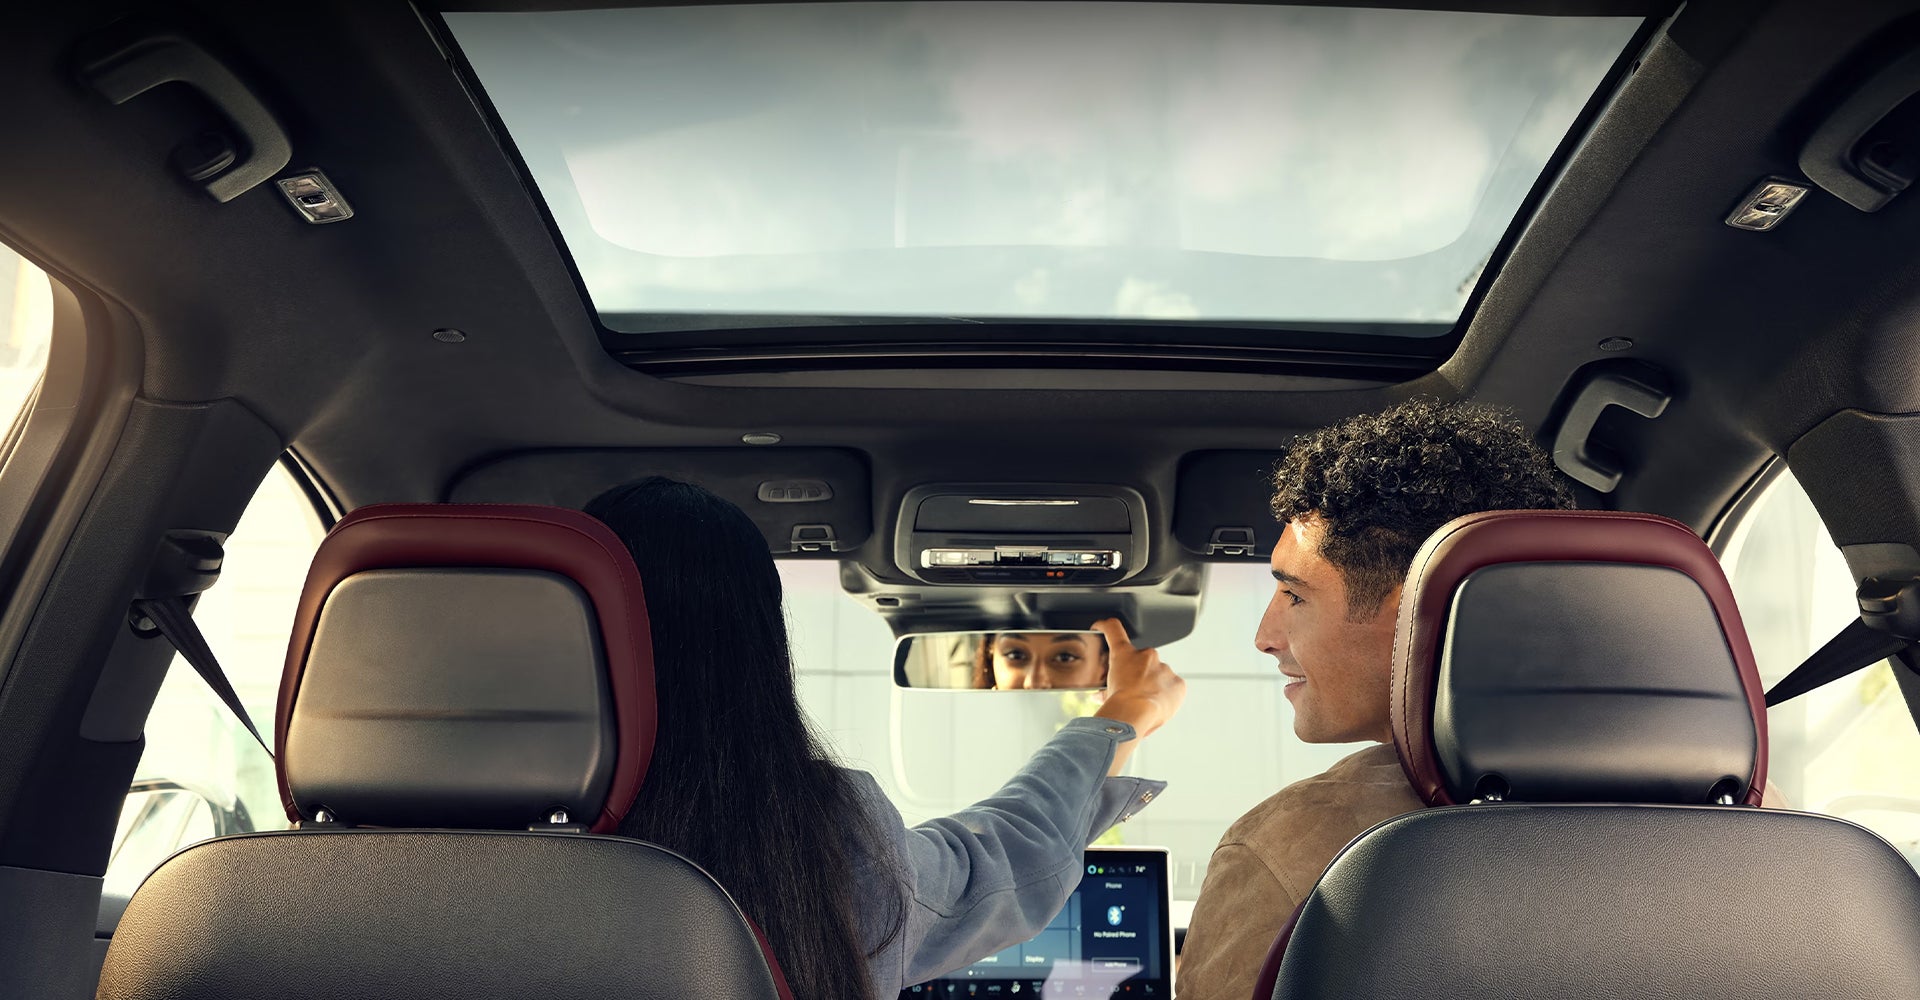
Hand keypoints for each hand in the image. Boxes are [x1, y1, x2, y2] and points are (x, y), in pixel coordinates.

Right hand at [1090, 618, 1185, 740]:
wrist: (1135, 714)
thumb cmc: (1117, 704)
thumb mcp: (1105, 694)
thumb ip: (1105, 690)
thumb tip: (1100, 696)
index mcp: (1123, 654)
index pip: (1113, 629)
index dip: (1106, 625)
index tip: (1102, 626)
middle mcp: (1146, 655)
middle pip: (1142, 660)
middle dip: (1138, 673)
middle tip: (1133, 691)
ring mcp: (1164, 668)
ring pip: (1159, 674)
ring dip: (1154, 685)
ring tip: (1146, 703)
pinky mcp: (1178, 683)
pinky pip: (1173, 687)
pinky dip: (1167, 695)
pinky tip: (1159, 705)